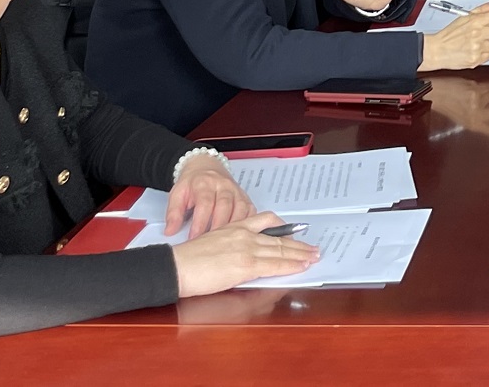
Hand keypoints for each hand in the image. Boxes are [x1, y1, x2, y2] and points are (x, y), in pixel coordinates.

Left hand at [163, 154, 254, 238]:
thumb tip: (170, 231)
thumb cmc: (192, 184)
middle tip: (211, 243)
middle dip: (218, 225)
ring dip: (234, 225)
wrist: (206, 167)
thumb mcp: (177, 194)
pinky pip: (250, 209)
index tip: (194, 237)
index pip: (205, 203)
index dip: (200, 222)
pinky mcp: (244, 196)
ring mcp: (236, 190)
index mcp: (204, 184)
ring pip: (240, 207)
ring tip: (225, 241)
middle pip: (225, 205)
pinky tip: (241, 232)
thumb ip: (173, 213)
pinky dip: (248, 221)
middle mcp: (223, 185)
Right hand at [171, 212, 319, 296]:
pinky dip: (290, 265)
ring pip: (280, 250)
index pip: (266, 222)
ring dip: (300, 254)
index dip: (284, 227)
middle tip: (313, 248)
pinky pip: (274, 264)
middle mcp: (244, 235)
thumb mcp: (211, 242)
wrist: (175, 266)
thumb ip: (230, 245)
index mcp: (235, 227)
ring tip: (313, 256)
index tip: (295, 231)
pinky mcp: (245, 265)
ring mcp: (246, 249)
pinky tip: (300, 266)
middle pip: (278, 238)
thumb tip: (241, 256)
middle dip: (298, 244)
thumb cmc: (186, 259)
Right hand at [418, 1, 488, 70]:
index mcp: (475, 21)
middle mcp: (478, 34)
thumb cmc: (448, 35)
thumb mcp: (464, 17)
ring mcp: (477, 47)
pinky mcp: (476, 59)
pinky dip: (484, 54)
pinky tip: (475, 51)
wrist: (436, 50)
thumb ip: (481, 10)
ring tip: (478, 43)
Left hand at [423, 76, 488, 139]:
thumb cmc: (446, 106)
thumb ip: (479, 122)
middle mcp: (477, 115)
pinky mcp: (476, 88)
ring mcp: (478, 101)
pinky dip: (484, 85)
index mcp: (474, 125)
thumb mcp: (463, 121)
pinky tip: (474, 87)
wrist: (435, 93)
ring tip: (477, 92)